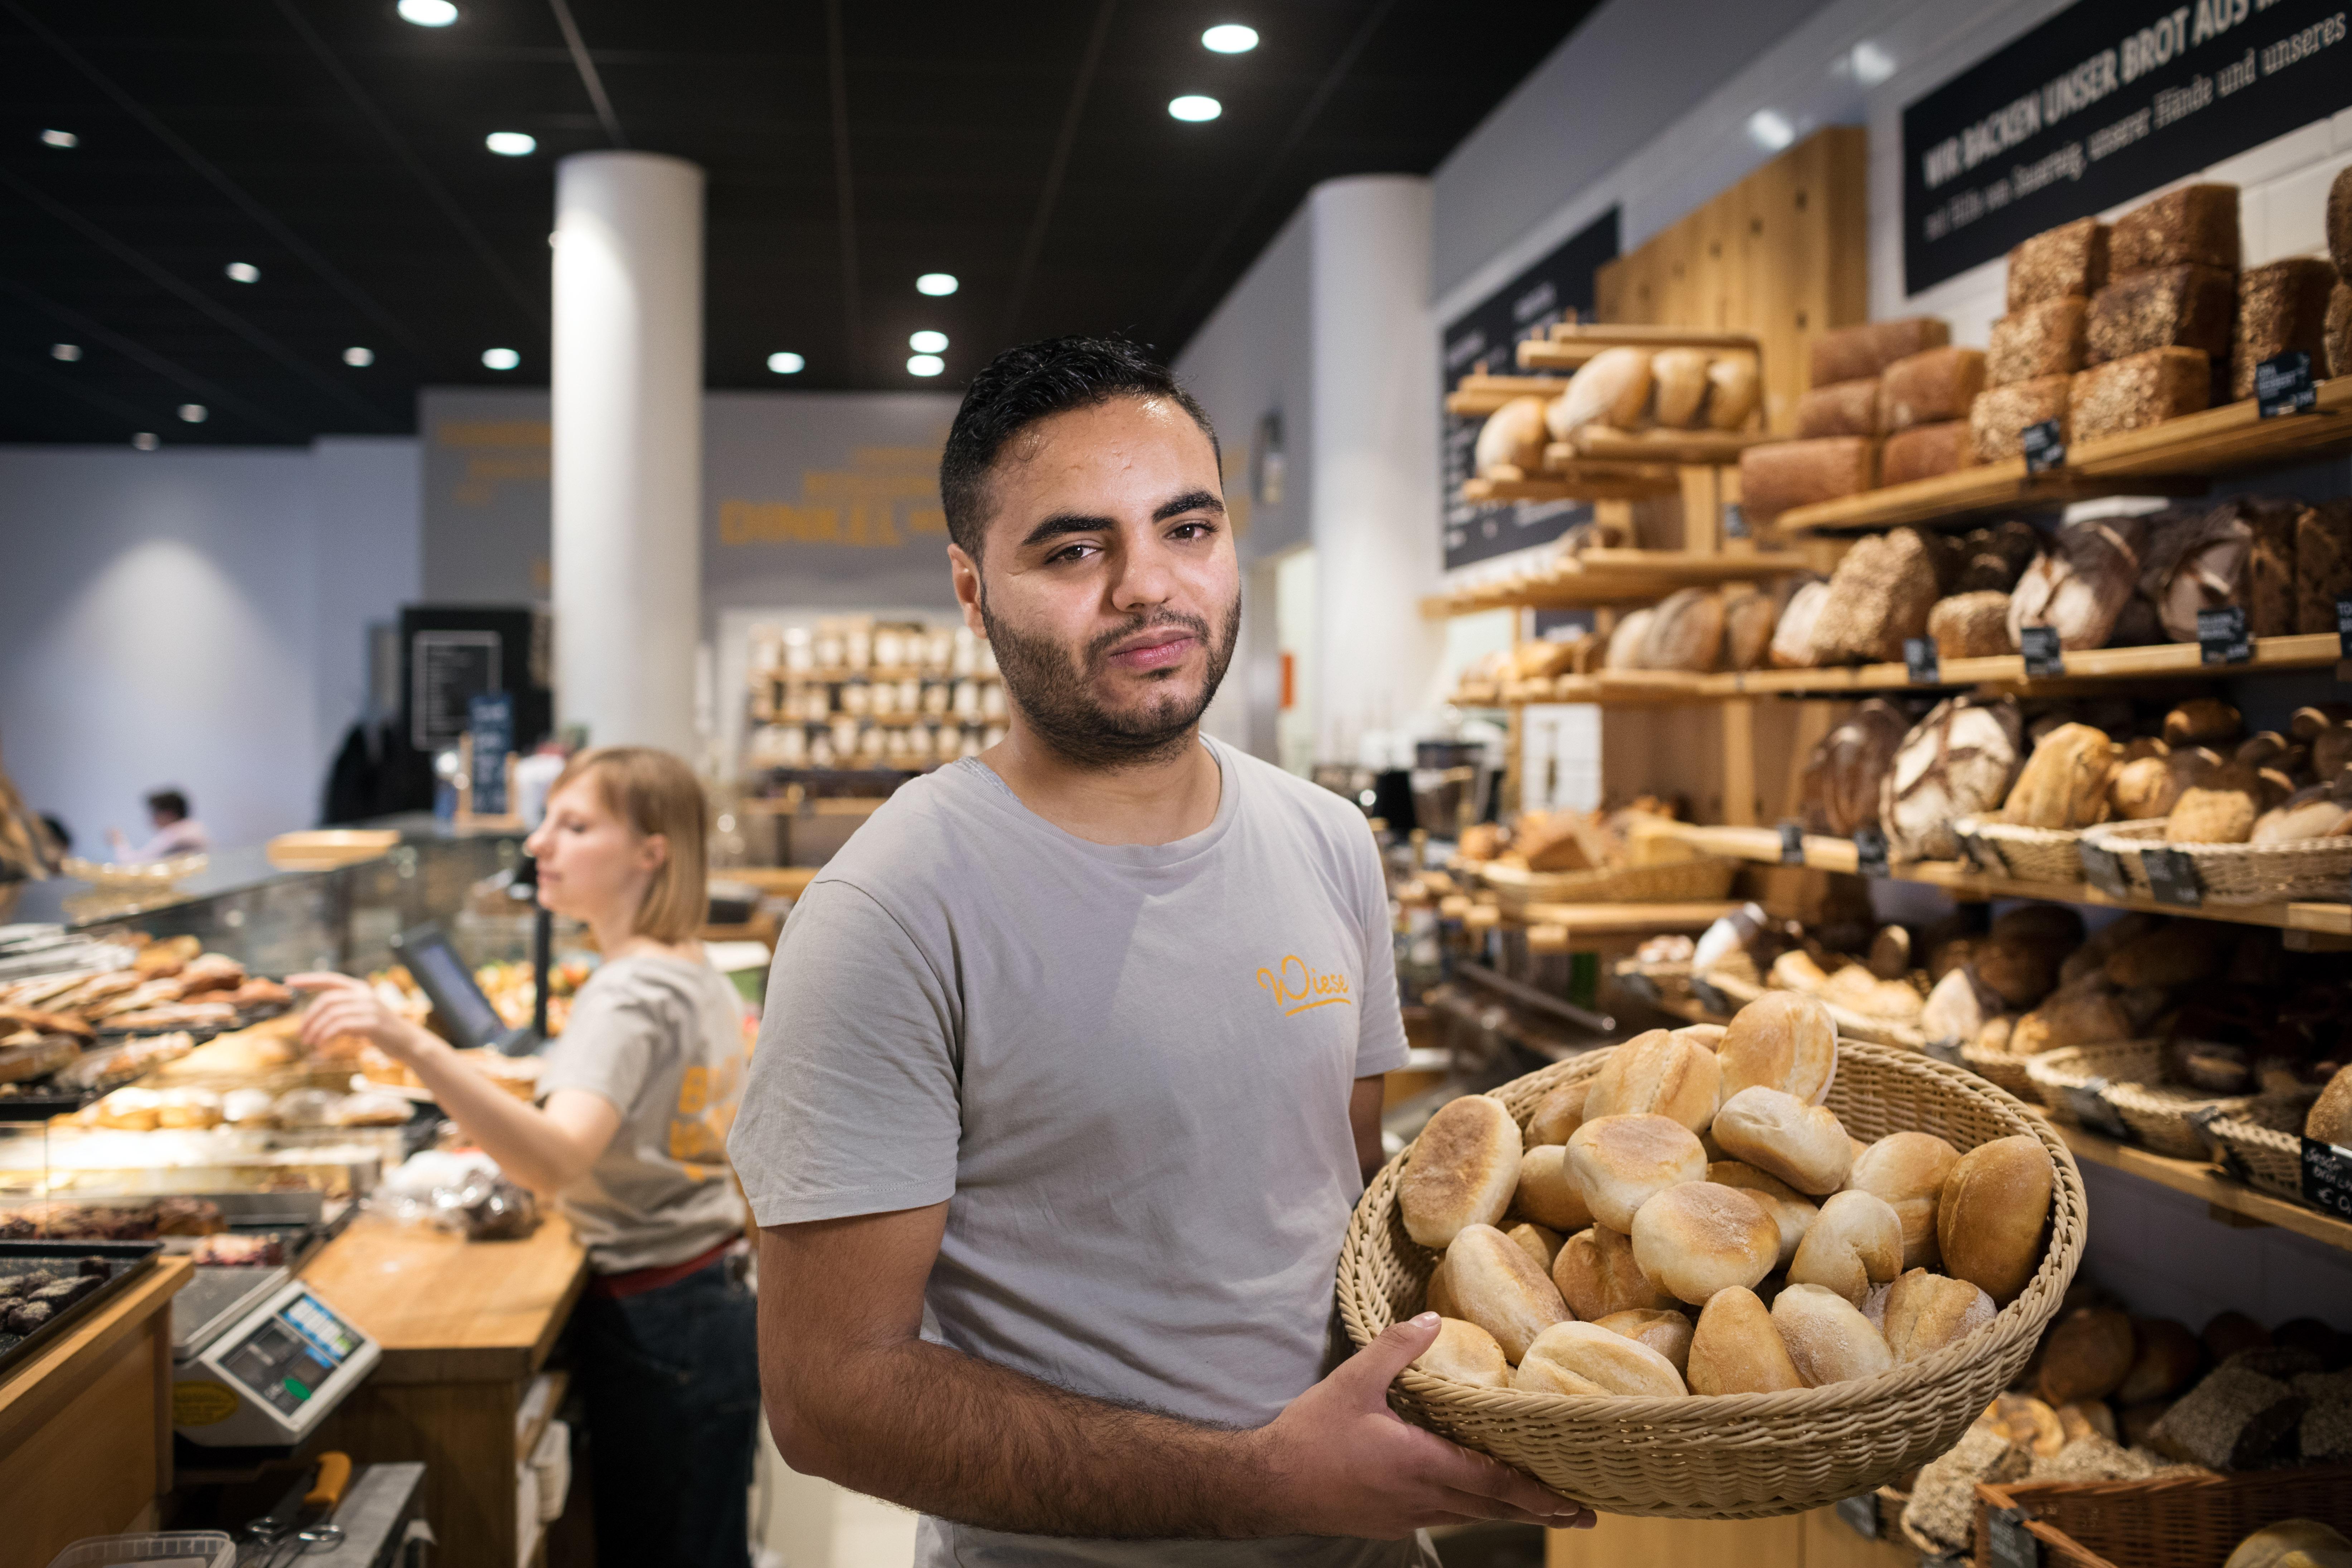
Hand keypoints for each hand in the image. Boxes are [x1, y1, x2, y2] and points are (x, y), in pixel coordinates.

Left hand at [288, 972, 428, 1061]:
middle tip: (300, 1033)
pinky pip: (339, 1027)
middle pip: (326, 1000)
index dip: (308, 979)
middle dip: (309, 1017)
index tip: (289, 981)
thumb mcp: (363, 1012)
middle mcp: (364, 994)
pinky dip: (326, 1036)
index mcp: (360, 988)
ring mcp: (369, 1007)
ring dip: (315, 1030)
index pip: (330, 979)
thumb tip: (316, 1011)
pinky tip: (321, 1046)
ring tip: (309, 1042)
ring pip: (330, 1015)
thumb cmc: (381, 1030)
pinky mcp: (371, 1023)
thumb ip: (345, 1006)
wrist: (407, 1042)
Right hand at [1254, 1313, 1597, 1537]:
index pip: (1493, 1482)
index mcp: (1420, 1463)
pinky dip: (1475, 1510)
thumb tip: (1434, 1318)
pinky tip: (1479, 1502)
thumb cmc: (1312, 1435)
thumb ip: (1395, 1348)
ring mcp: (1408, 1513)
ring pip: (1472, 1515)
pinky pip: (1446, 1515)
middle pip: (1494, 1508)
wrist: (1270, 1485)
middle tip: (1582, 1516)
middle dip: (1540, 1511)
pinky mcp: (1392, 1519)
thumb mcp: (1352, 1381)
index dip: (1537, 1492)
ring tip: (1545, 1510)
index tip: (1573, 1502)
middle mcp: (1423, 1497)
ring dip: (1511, 1513)